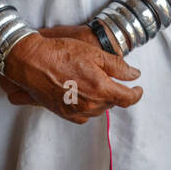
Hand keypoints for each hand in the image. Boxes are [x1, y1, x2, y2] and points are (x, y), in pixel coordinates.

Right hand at [0, 27, 142, 123]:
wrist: (33, 62)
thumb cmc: (62, 54)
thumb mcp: (94, 53)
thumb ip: (117, 66)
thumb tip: (134, 75)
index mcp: (101, 89)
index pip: (127, 99)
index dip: (136, 94)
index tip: (138, 89)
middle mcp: (90, 105)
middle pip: (112, 103)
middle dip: (115, 91)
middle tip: (108, 77)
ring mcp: (76, 111)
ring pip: (98, 110)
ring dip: (101, 99)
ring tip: (92, 82)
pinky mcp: (64, 114)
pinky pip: (84, 115)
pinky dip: (88, 106)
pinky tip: (82, 93)